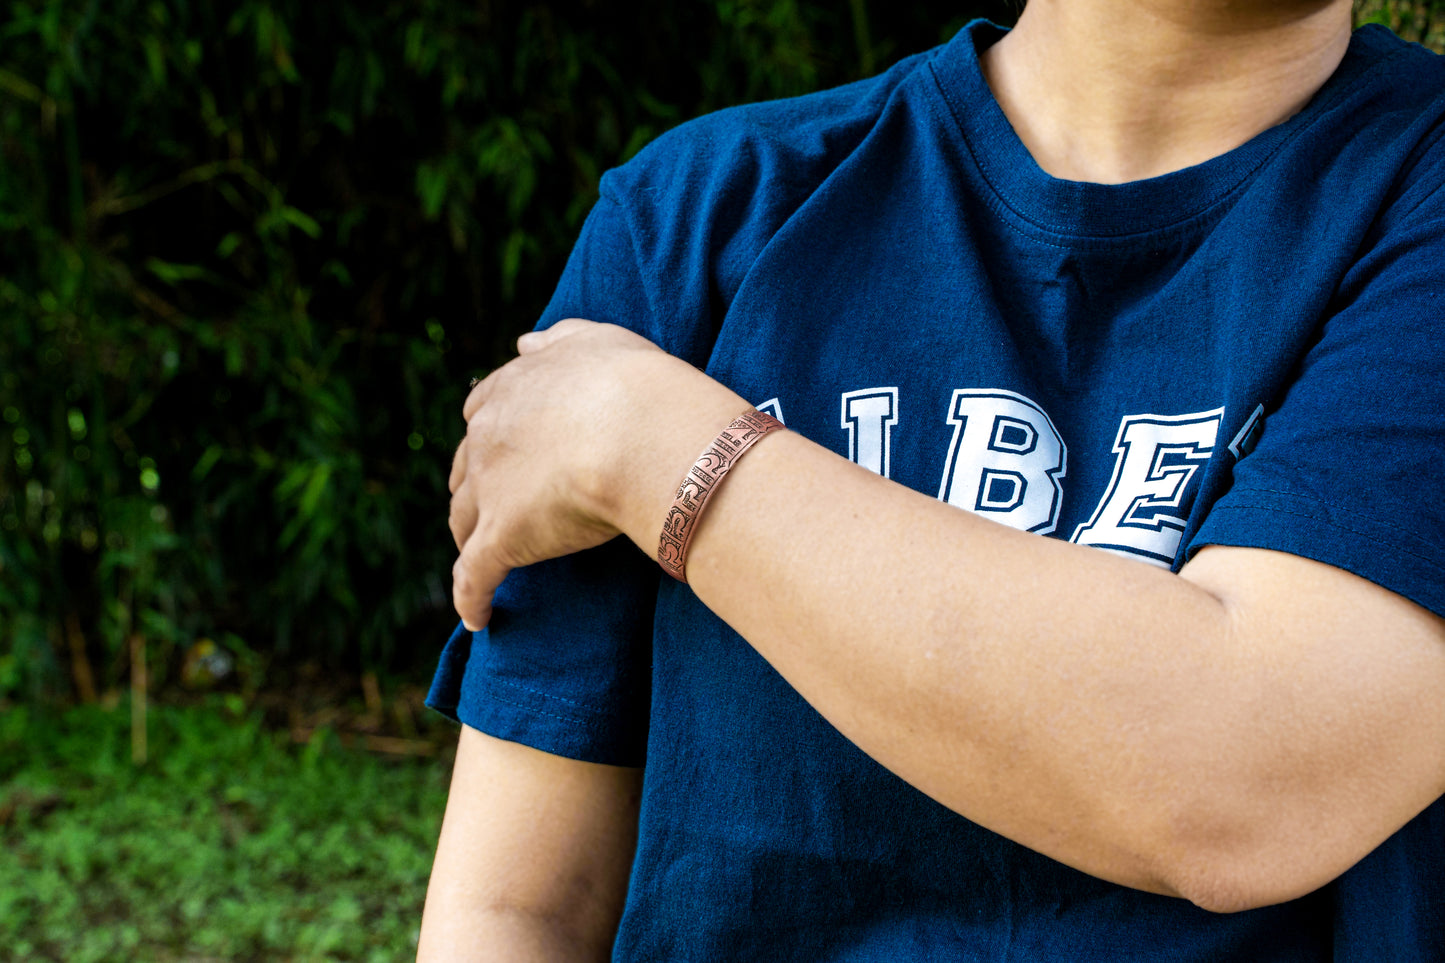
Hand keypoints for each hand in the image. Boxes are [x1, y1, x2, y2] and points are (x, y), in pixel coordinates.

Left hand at [448, 318, 743, 629]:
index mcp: (509, 391)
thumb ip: (559, 342)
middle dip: (474, 488)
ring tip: (480, 561)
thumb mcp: (597, 341)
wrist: (640, 431)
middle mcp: (487, 438)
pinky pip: (474, 577)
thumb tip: (525, 342)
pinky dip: (470, 599)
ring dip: (468, 539)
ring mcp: (489, 491)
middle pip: (466, 470)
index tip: (502, 452)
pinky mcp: (501, 539)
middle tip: (491, 508)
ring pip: (463, 521)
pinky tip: (478, 619)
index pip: (482, 414)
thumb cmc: (633, 386)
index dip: (491, 437)